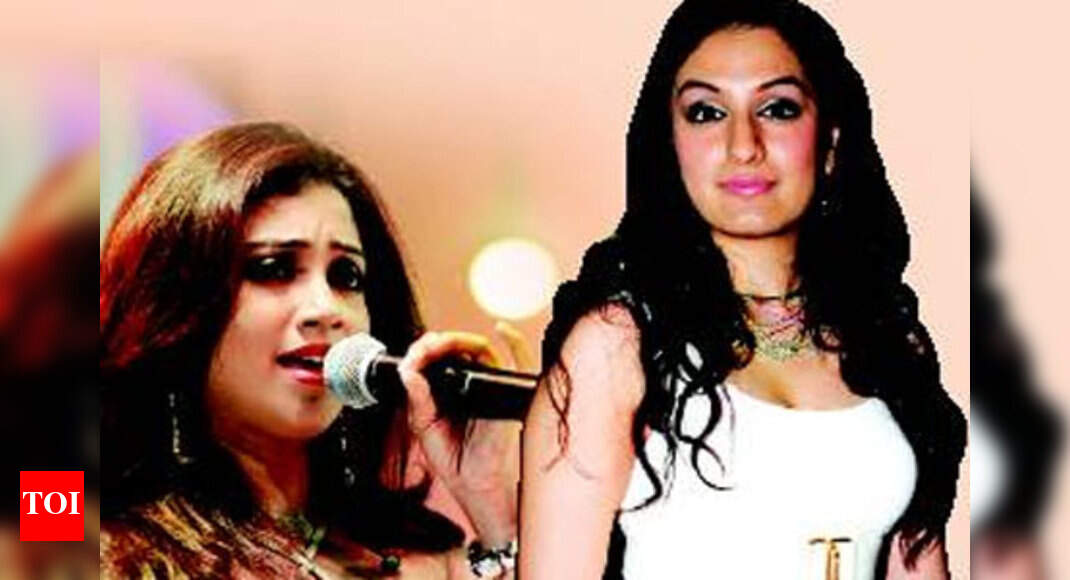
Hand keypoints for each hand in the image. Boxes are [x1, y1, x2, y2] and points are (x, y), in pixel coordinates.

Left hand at [396, 324, 533, 545]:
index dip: (423, 351)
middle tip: (422, 350)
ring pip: (480, 348)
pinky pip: (519, 360)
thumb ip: (417, 399)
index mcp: (448, 388)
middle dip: (436, 344)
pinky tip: (501, 330)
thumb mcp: (424, 426)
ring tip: (440, 344)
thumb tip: (408, 373)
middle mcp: (470, 382)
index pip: (437, 358)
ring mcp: (490, 385)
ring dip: (459, 340)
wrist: (472, 482)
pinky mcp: (507, 393)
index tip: (411, 357)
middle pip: (457, 348)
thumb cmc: (454, 458)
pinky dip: (513, 340)